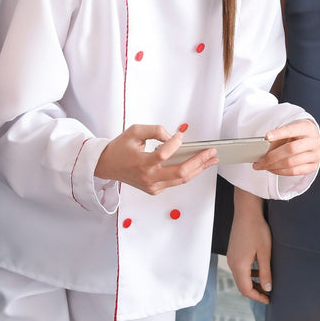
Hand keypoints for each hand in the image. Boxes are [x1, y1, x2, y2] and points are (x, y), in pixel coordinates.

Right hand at [94, 125, 216, 194]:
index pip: (163, 154)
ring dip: (198, 169)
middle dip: (199, 162)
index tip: (180, 136)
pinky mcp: (154, 190)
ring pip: (181, 180)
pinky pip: (175, 182)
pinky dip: (187, 173)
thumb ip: (155, 130)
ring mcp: (152, 186)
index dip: (175, 143)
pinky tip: (197, 165)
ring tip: (210, 159)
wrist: (108, 165)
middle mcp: (148, 177)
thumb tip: (173, 137)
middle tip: (211, 152)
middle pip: (180, 173)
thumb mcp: (134, 131)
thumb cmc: (120, 148)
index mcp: (141, 163)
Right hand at [227, 199, 271, 303]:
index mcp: (239, 266)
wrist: (246, 212)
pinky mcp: (233, 251)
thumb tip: (267, 288)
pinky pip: (239, 268)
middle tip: (268, 294)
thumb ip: (265, 272)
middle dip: (255, 291)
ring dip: (252, 283)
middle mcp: (232, 263)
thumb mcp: (265, 253)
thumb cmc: (257, 230)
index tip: (269, 299)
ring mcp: (231, 257)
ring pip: (240, 277)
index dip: (257, 297)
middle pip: (241, 285)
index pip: (246, 290)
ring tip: (265, 283)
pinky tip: (259, 270)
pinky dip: (248, 274)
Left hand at [252, 119, 319, 175]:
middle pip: (291, 149)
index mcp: (307, 128)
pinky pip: (294, 172)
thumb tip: (262, 150)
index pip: (291, 130)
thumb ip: (278, 138)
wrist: (311, 140)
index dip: (279, 133)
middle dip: (272, 156)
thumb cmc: (297, 134)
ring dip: (274, 166)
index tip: (266, 137)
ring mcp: (315, 155)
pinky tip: (272, 169)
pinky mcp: (313, 166)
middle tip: (260, 160)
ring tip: (263, 166)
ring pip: (291, 163)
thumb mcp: (289, 130)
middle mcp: (314, 141)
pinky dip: (280, 171)